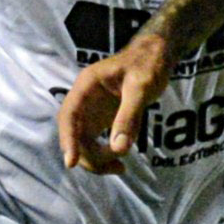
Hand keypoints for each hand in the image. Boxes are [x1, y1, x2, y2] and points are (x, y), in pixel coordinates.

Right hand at [56, 33, 173, 175]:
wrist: (155, 55)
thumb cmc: (148, 64)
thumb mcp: (141, 87)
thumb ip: (129, 117)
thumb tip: (118, 149)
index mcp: (86, 86)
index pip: (68, 116)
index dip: (67, 140)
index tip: (70, 162)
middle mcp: (84, 100)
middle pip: (74, 134)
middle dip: (88, 155)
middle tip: (115, 166)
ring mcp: (91, 111)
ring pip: (83, 142)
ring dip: (96, 160)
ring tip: (120, 167)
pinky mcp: (101, 120)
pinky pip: (95, 143)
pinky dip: (105, 155)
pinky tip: (120, 161)